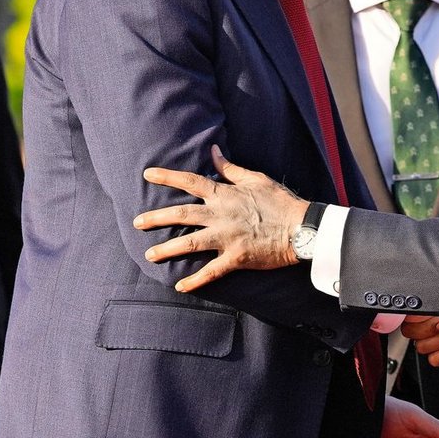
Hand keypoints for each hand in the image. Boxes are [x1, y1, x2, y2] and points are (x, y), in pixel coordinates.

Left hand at [134, 145, 310, 292]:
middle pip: (182, 214)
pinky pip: (211, 272)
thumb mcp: (256, 178)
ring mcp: (227, 237)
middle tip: (136, 222)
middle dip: (156, 218)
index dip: (168, 177)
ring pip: (190, 243)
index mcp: (225, 194)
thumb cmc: (280, 202)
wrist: (302, 229)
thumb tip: (213, 151)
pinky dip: (195, 280)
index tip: (147, 174)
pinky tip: (179, 286)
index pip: (191, 181)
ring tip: (149, 255)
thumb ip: (230, 168)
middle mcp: (221, 215)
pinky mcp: (236, 258)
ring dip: (168, 249)